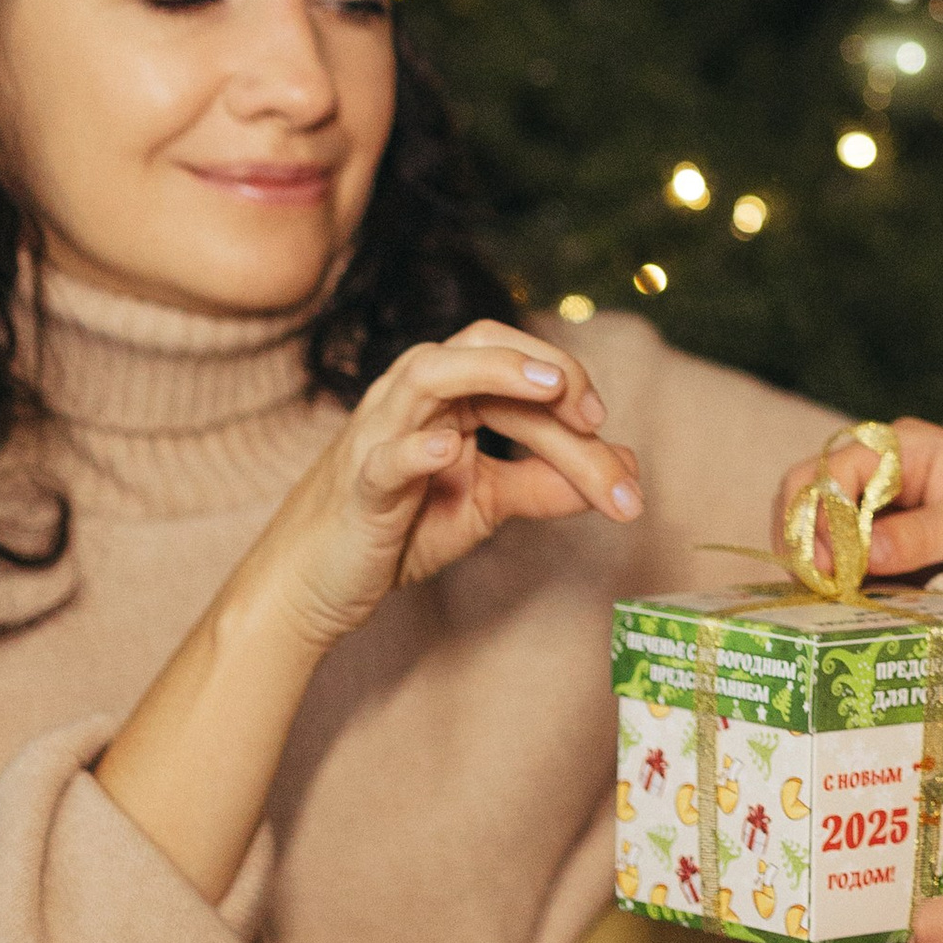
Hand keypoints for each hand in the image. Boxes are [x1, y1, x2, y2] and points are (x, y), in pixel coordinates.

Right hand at [237, 322, 641, 653]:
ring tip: (549, 386)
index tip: (604, 426)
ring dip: (493, 372)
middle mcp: (410, 400)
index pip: (513, 368)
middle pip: (484, 359)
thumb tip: (627, 470)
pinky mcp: (358, 488)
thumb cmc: (399, 530)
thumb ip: (547, 483)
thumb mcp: (485, 503)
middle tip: (595, 420)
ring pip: (427, 376)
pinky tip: (451, 450)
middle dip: (550, 381)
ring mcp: (379, 437)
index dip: (567, 383)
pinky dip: (416, 447)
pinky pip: (383, 456)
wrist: (315, 584)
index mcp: (446, 398)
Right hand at [771, 415, 942, 586]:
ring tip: (817, 590)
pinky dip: (817, 562)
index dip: (822, 511)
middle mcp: (868, 459)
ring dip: (804, 550)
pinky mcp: (855, 518)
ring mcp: (857, 487)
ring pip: (803, 509)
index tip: (827, 562)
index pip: (836, 466)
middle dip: (800, 532)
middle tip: (813, 580)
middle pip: (804, 483)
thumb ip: (924, 535)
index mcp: (897, 445)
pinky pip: (819, 535)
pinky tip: (826, 590)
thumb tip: (870, 552)